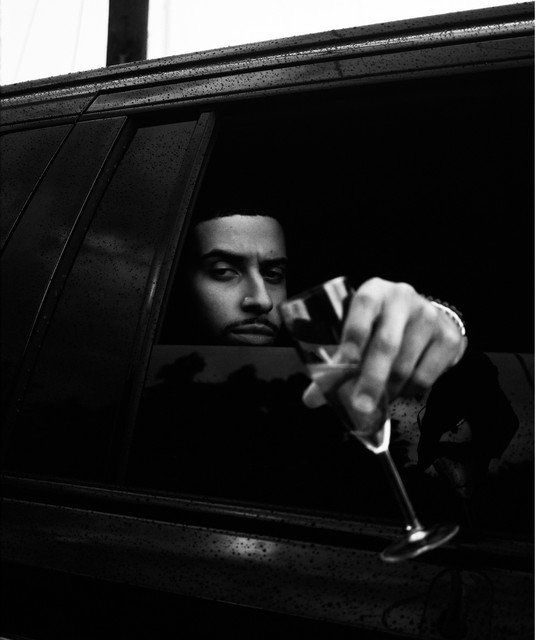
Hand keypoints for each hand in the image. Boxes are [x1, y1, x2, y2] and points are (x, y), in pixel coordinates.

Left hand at [302, 277, 467, 411]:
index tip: (346, 361)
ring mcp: (428, 317)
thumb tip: (311, 399)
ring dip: (388, 390)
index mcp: (374, 292)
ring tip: (380, 397)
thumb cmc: (381, 326)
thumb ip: (337, 362)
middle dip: (371, 379)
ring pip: (404, 367)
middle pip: (386, 344)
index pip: (363, 307)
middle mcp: (403, 298)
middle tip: (360, 405)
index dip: (354, 334)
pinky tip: (403, 387)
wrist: (428, 318)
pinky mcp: (448, 338)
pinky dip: (409, 391)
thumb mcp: (359, 332)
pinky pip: (425, 377)